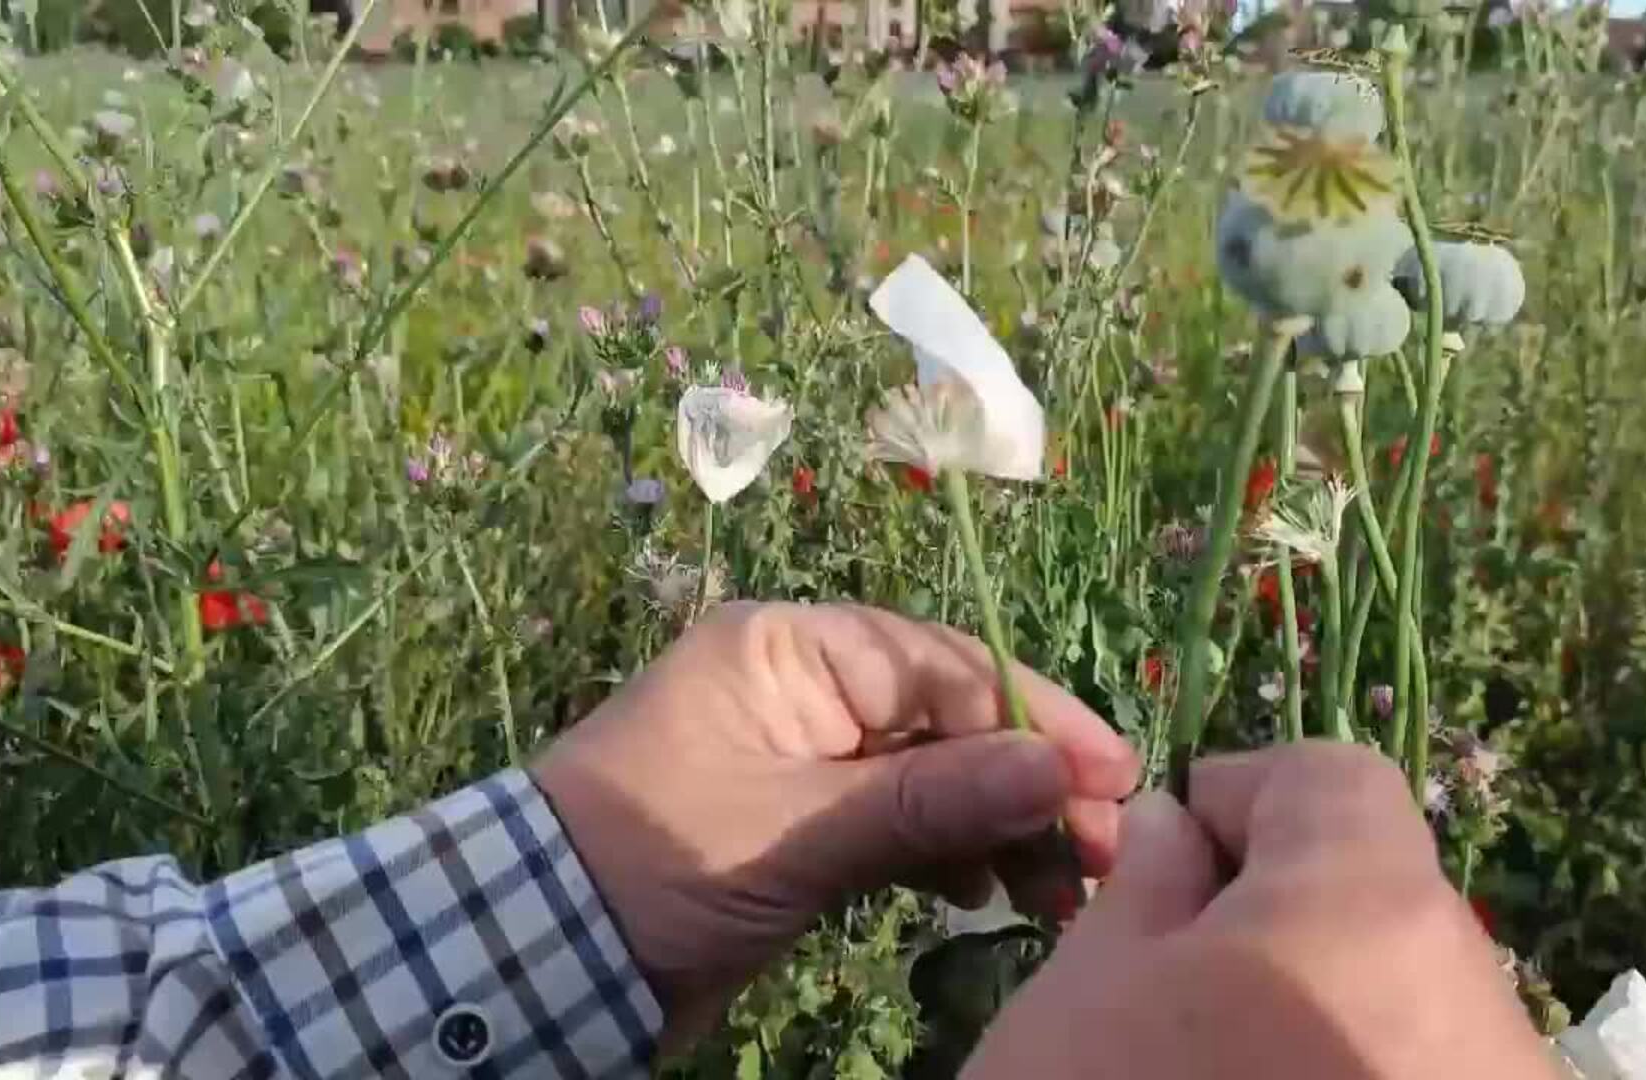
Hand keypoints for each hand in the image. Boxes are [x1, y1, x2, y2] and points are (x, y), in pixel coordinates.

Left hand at [533, 602, 1138, 1045]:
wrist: (533, 954)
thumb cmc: (650, 868)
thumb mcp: (794, 835)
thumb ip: (927, 802)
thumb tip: (1057, 773)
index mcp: (787, 650)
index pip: (940, 664)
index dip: (1034, 718)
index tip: (1112, 777)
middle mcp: (803, 687)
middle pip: (946, 717)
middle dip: (1027, 779)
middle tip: (1104, 847)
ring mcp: (805, 756)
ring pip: (932, 774)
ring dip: (1000, 823)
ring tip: (1064, 886)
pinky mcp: (804, 822)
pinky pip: (901, 822)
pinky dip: (950, 853)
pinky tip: (996, 890)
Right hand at [963, 742, 1557, 1078]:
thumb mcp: (1084, 1000)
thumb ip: (1143, 887)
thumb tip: (1180, 834)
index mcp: (1374, 910)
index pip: (1333, 778)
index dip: (1237, 796)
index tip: (1162, 863)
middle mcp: (1481, 1001)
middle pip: (1380, 900)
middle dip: (1272, 920)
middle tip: (1167, 988)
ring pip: (1407, 1009)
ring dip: (1314, 1016)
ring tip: (1217, 1078)